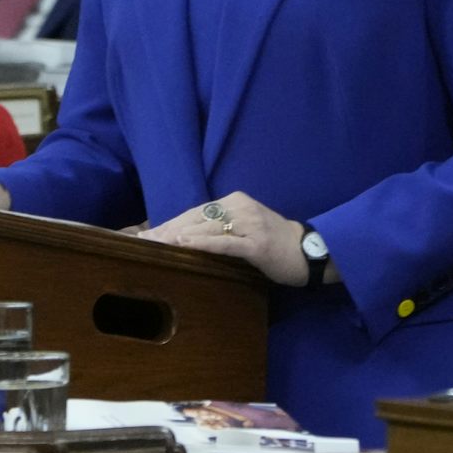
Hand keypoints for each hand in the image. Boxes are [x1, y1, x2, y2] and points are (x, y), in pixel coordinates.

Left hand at [142, 191, 315, 286]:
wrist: (309, 251)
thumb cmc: (274, 243)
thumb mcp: (245, 229)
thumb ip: (220, 228)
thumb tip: (185, 237)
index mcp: (236, 201)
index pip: (196, 211)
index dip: (171, 222)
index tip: (148, 233)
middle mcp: (241, 207)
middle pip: (197, 218)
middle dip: (168, 229)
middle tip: (144, 240)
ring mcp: (250, 224)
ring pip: (208, 228)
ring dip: (179, 236)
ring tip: (156, 242)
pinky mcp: (256, 243)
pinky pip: (225, 242)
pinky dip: (203, 243)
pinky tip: (185, 244)